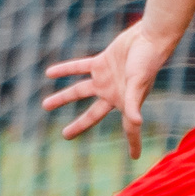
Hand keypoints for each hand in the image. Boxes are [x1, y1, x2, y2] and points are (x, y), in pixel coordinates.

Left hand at [43, 22, 171, 158]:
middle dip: (79, 125)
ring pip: (80, 91)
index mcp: (126, 103)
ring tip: (45, 105)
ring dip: (63, 98)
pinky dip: (65, 70)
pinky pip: (79, 68)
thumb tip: (136, 123)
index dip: (134, 144)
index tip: (134, 158)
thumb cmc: (147, 62)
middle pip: (92, 114)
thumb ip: (133, 103)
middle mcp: (114, 94)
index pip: (130, 129)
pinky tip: (49, 73)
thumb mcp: (138, 84)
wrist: (149, 37)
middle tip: (65, 135)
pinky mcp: (101, 62)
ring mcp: (106, 79)